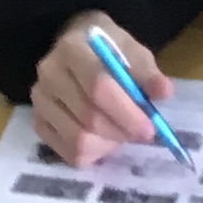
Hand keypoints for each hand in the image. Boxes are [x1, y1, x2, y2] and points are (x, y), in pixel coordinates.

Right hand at [30, 14, 169, 166]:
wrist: (79, 48)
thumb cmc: (109, 50)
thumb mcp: (132, 52)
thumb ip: (147, 73)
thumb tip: (163, 92)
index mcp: (72, 48)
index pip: (97, 85)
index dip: (126, 111)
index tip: (150, 127)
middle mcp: (49, 73)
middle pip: (88, 117)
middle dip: (122, 131)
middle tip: (143, 133)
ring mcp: (40, 100)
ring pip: (78, 140)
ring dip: (109, 144)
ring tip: (122, 132)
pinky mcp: (38, 123)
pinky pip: (69, 153)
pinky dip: (94, 154)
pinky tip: (105, 139)